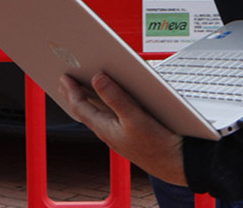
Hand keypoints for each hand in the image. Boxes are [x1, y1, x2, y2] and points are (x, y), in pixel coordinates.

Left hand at [59, 73, 185, 184]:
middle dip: (73, 95)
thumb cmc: (158, 146)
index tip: (63, 77)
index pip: (80, 107)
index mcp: (105, 128)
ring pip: (97, 113)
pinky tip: (107, 100)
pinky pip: (110, 116)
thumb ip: (116, 98)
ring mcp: (119, 133)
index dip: (70, 91)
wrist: (178, 165)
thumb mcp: (135, 118)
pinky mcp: (130, 133)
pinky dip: (104, 104)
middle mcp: (109, 131)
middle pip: (85, 110)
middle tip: (63, 81)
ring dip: (87, 98)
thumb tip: (97, 79)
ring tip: (80, 87)